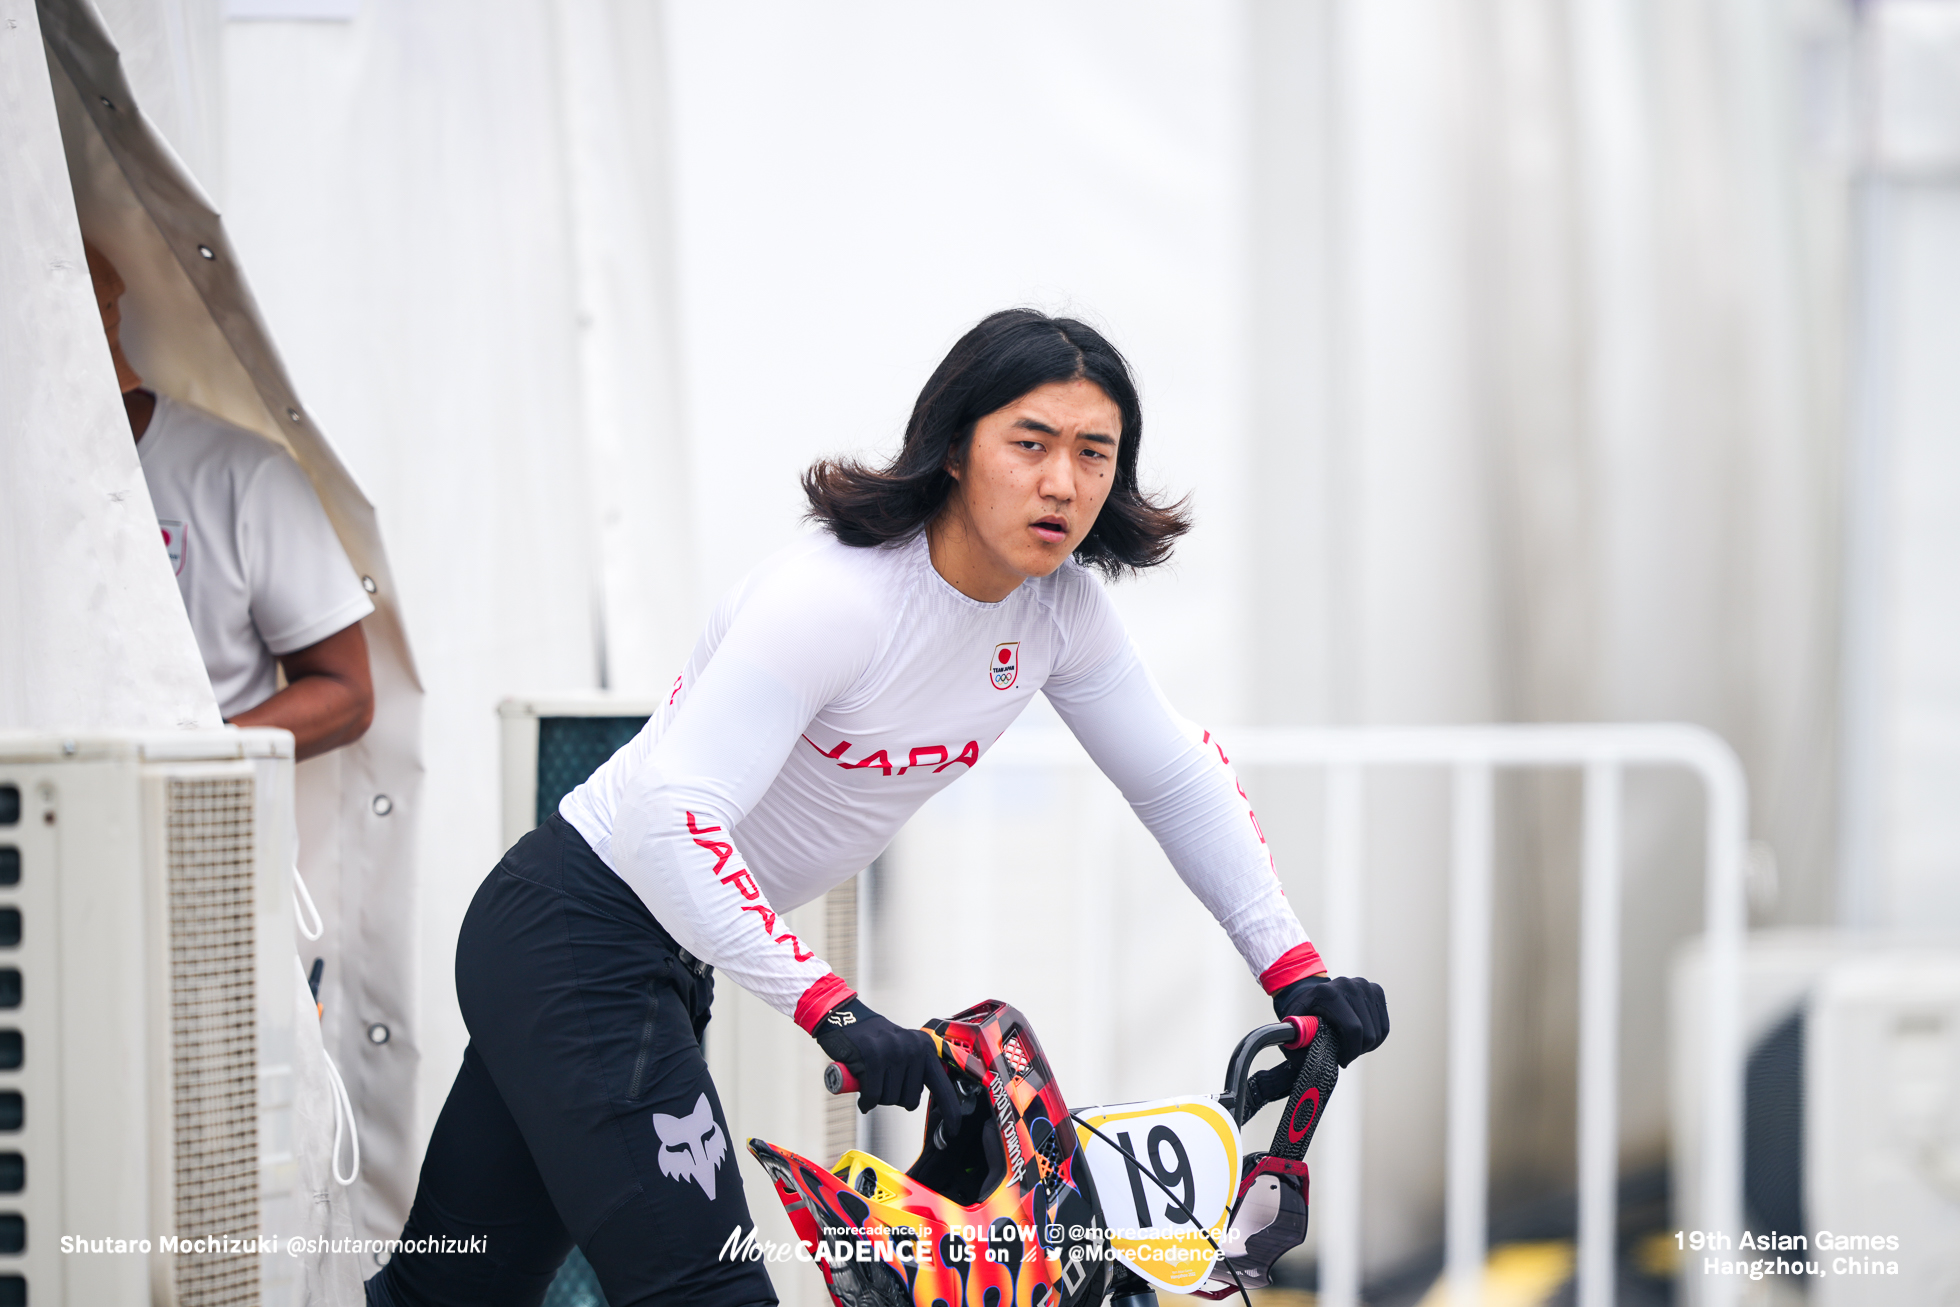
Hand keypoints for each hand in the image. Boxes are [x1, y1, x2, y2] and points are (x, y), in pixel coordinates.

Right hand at [812, 996, 958, 1118]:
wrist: (845, 1017)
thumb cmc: (874, 1041)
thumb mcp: (903, 1050)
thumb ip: (917, 1072)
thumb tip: (920, 1101)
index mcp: (925, 1048)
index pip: (943, 1086)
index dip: (950, 1110)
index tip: (954, 1128)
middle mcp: (914, 1048)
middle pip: (910, 1100)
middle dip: (894, 1098)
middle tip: (882, 1082)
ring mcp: (894, 1050)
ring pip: (890, 1099)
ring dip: (877, 1097)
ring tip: (872, 1078)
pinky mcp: (873, 1055)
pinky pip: (873, 1095)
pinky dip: (866, 1101)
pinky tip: (862, 1092)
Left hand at [1272, 974, 1387, 1066]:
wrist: (1310, 993)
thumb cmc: (1303, 1015)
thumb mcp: (1294, 1030)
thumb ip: (1299, 1048)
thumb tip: (1318, 1066)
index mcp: (1328, 993)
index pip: (1353, 1029)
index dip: (1350, 1051)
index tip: (1341, 1061)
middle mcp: (1349, 985)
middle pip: (1368, 1032)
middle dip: (1357, 1050)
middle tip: (1344, 1055)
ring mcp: (1364, 986)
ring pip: (1378, 1031)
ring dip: (1366, 1045)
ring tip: (1349, 1045)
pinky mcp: (1375, 990)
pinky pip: (1384, 1025)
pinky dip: (1375, 1038)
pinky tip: (1360, 1038)